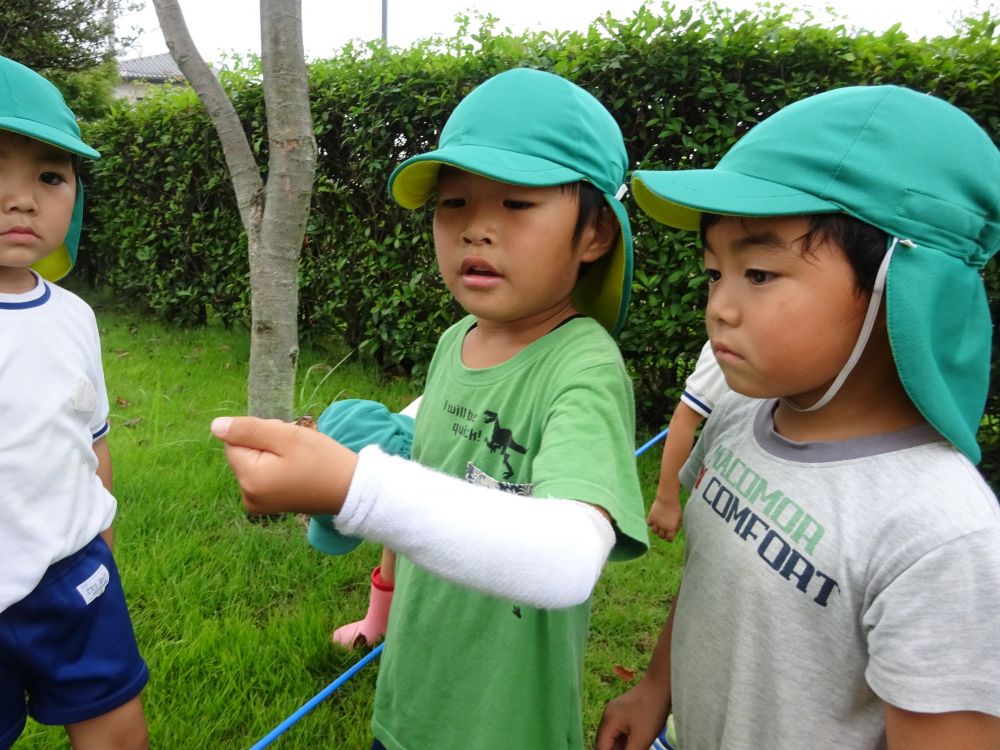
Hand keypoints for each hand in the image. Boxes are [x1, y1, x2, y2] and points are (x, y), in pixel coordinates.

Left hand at [211, 416, 357, 515]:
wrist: (351, 490)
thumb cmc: (322, 460)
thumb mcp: (286, 437)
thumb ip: (249, 429)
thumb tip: (215, 426)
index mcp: (249, 478)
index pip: (234, 441)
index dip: (259, 433)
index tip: (284, 440)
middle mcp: (247, 495)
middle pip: (243, 453)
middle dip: (265, 444)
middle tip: (295, 450)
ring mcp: (257, 504)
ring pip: (253, 463)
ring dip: (272, 455)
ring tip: (298, 461)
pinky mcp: (268, 506)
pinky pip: (262, 476)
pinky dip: (276, 469)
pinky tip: (296, 471)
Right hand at [594, 679, 670, 749]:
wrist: (661, 685)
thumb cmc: (651, 711)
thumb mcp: (642, 738)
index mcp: (608, 721)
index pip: (601, 747)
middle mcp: (607, 716)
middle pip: (604, 742)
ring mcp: (614, 712)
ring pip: (612, 736)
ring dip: (619, 747)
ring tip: (633, 748)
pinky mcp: (622, 711)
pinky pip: (618, 730)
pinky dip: (623, 740)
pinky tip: (633, 745)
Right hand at [647, 495, 682, 540]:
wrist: (667, 499)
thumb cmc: (675, 508)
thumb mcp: (679, 518)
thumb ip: (676, 527)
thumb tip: (673, 532)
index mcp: (671, 528)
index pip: (669, 539)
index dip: (669, 538)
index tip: (669, 536)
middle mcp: (663, 527)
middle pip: (661, 536)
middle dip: (663, 534)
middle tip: (664, 530)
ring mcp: (656, 522)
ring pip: (654, 531)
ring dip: (656, 529)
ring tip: (659, 525)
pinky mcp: (651, 517)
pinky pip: (649, 524)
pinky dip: (651, 523)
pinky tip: (654, 520)